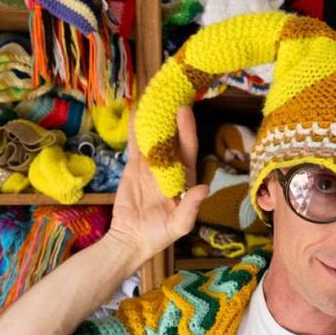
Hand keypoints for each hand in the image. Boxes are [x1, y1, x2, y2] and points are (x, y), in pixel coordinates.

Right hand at [106, 106, 208, 261]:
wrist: (131, 239)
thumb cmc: (159, 235)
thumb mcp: (179, 225)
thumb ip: (191, 207)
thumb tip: (204, 188)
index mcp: (185, 178)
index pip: (188, 150)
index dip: (188, 131)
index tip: (185, 112)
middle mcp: (171, 168)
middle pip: (173, 138)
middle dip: (173, 118)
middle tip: (171, 96)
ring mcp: (152, 165)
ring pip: (155, 138)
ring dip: (156, 119)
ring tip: (155, 97)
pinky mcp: (134, 166)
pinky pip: (136, 144)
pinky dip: (136, 129)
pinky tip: (136, 111)